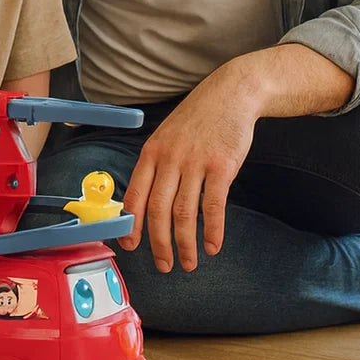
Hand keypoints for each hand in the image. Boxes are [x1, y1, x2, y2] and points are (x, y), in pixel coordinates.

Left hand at [118, 62, 259, 271]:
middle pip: (158, 210)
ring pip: (184, 213)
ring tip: (188, 263)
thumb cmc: (196, 120)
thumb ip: (157, 166)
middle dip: (158, 243)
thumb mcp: (166, 136)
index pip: (135, 194)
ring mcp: (195, 162)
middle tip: (163, 265)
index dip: (131, 224)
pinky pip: (213, 206)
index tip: (130, 247)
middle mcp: (169, 159)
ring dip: (185, 244)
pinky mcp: (221, 166)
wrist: (229, 94)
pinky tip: (212, 246)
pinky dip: (212, 230)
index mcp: (151, 153)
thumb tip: (144, 201)